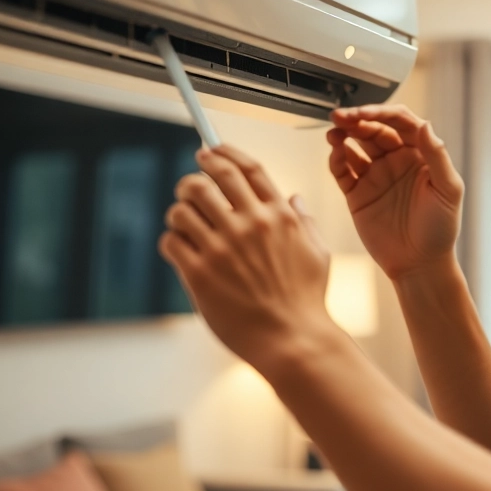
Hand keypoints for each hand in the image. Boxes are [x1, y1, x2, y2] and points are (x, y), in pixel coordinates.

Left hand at [159, 145, 335, 370]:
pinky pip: (172, 240)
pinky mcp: (200, 274)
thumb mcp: (318, 254)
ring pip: (183, 207)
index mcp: (279, 216)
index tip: (210, 149)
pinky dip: (172, 240)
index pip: (246, 168)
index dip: (223, 153)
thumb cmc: (307, 301)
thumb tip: (294, 197)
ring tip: (185, 222)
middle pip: (209, 179)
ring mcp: (223, 248)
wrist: (293, 340)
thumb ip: (304, 221)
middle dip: (194, 176)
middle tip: (189, 184)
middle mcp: (250, 225)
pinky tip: (181, 250)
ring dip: (180, 211)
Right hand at [326, 105, 463, 280]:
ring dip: (343, 135)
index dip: (381, 112)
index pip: (400, 122)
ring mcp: (376, 175)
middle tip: (341, 117)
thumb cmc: (441, 229)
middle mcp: (396, 160)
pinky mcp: (358, 193)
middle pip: (374, 129)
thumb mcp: (448, 190)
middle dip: (357, 120)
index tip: (365, 112)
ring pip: (355, 146)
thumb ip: (437, 156)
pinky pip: (343, 170)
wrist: (420, 265)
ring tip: (334, 132)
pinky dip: (336, 159)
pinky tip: (335, 153)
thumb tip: (425, 124)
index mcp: (420, 154)